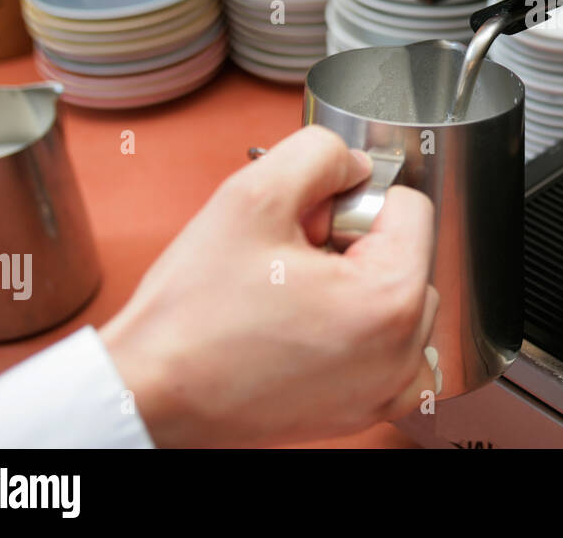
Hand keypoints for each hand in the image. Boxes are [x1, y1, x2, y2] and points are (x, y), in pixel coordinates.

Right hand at [100, 126, 438, 446]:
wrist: (150, 394)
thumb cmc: (193, 316)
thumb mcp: (253, 196)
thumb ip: (320, 154)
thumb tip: (356, 164)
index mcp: (391, 299)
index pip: (412, 206)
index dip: (350, 201)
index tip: (306, 227)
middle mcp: (403, 352)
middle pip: (408, 254)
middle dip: (354, 245)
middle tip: (288, 263)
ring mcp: (387, 388)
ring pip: (400, 299)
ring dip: (357, 287)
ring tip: (294, 298)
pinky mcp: (367, 410)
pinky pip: (397, 352)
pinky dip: (367, 333)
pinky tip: (314, 329)